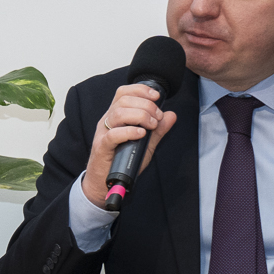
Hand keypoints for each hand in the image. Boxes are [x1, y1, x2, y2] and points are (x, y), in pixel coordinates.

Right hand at [81, 82, 179, 208]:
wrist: (104, 183)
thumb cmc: (122, 162)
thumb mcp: (145, 144)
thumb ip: (158, 129)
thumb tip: (171, 115)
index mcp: (115, 116)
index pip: (123, 93)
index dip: (140, 90)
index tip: (156, 96)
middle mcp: (107, 121)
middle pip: (124, 100)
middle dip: (146, 105)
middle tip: (157, 118)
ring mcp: (103, 133)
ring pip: (119, 113)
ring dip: (140, 116)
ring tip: (151, 126)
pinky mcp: (102, 147)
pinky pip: (113, 134)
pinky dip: (129, 131)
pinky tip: (141, 134)